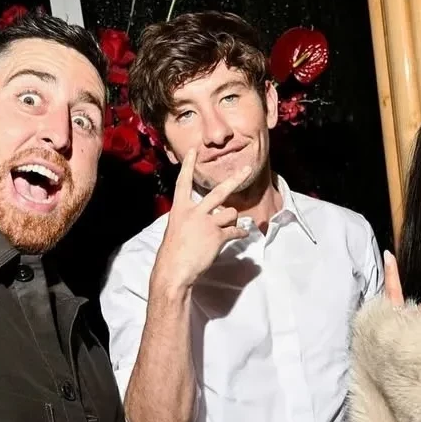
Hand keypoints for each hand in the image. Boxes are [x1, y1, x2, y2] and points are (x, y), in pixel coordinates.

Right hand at [152, 149, 252, 291]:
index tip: (194, 151)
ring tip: (228, 226)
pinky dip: (240, 233)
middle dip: (235, 179)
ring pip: (231, 213)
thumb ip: (189, 219)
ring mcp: (207, 223)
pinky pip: (235, 230)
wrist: (174, 270)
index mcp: (180, 209)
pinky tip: (242, 235)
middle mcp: (194, 212)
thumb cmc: (172, 253)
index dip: (190, 166)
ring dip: (233, 219)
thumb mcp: (176, 229)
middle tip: (247, 169)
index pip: (184, 182)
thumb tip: (204, 219)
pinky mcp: (217, 236)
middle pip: (219, 192)